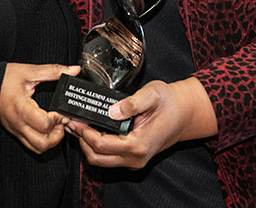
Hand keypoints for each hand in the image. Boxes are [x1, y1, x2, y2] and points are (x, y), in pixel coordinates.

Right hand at [0, 63, 80, 153]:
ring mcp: (16, 130)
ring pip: (37, 148)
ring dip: (50, 140)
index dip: (58, 119)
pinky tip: (45, 128)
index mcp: (21, 108)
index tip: (61, 111)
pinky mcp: (15, 132)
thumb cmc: (3, 79)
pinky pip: (31, 145)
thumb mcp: (29, 71)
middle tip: (60, 122)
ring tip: (54, 126)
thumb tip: (73, 70)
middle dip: (57, 135)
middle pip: (42, 144)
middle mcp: (18, 123)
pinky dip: (42, 140)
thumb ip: (53, 71)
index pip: (44, 124)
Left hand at [65, 77, 216, 168]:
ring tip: (77, 124)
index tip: (74, 119)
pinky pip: (109, 157)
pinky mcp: (133, 157)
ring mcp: (134, 160)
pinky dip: (96, 146)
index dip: (83, 132)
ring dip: (87, 144)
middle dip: (81, 140)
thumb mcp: (152, 94)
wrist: (185, 113)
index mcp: (138, 144)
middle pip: (97, 157)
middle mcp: (135, 157)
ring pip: (101, 160)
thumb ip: (132, 102)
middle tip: (71, 122)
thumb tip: (112, 110)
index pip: (101, 144)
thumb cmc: (169, 102)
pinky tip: (91, 129)